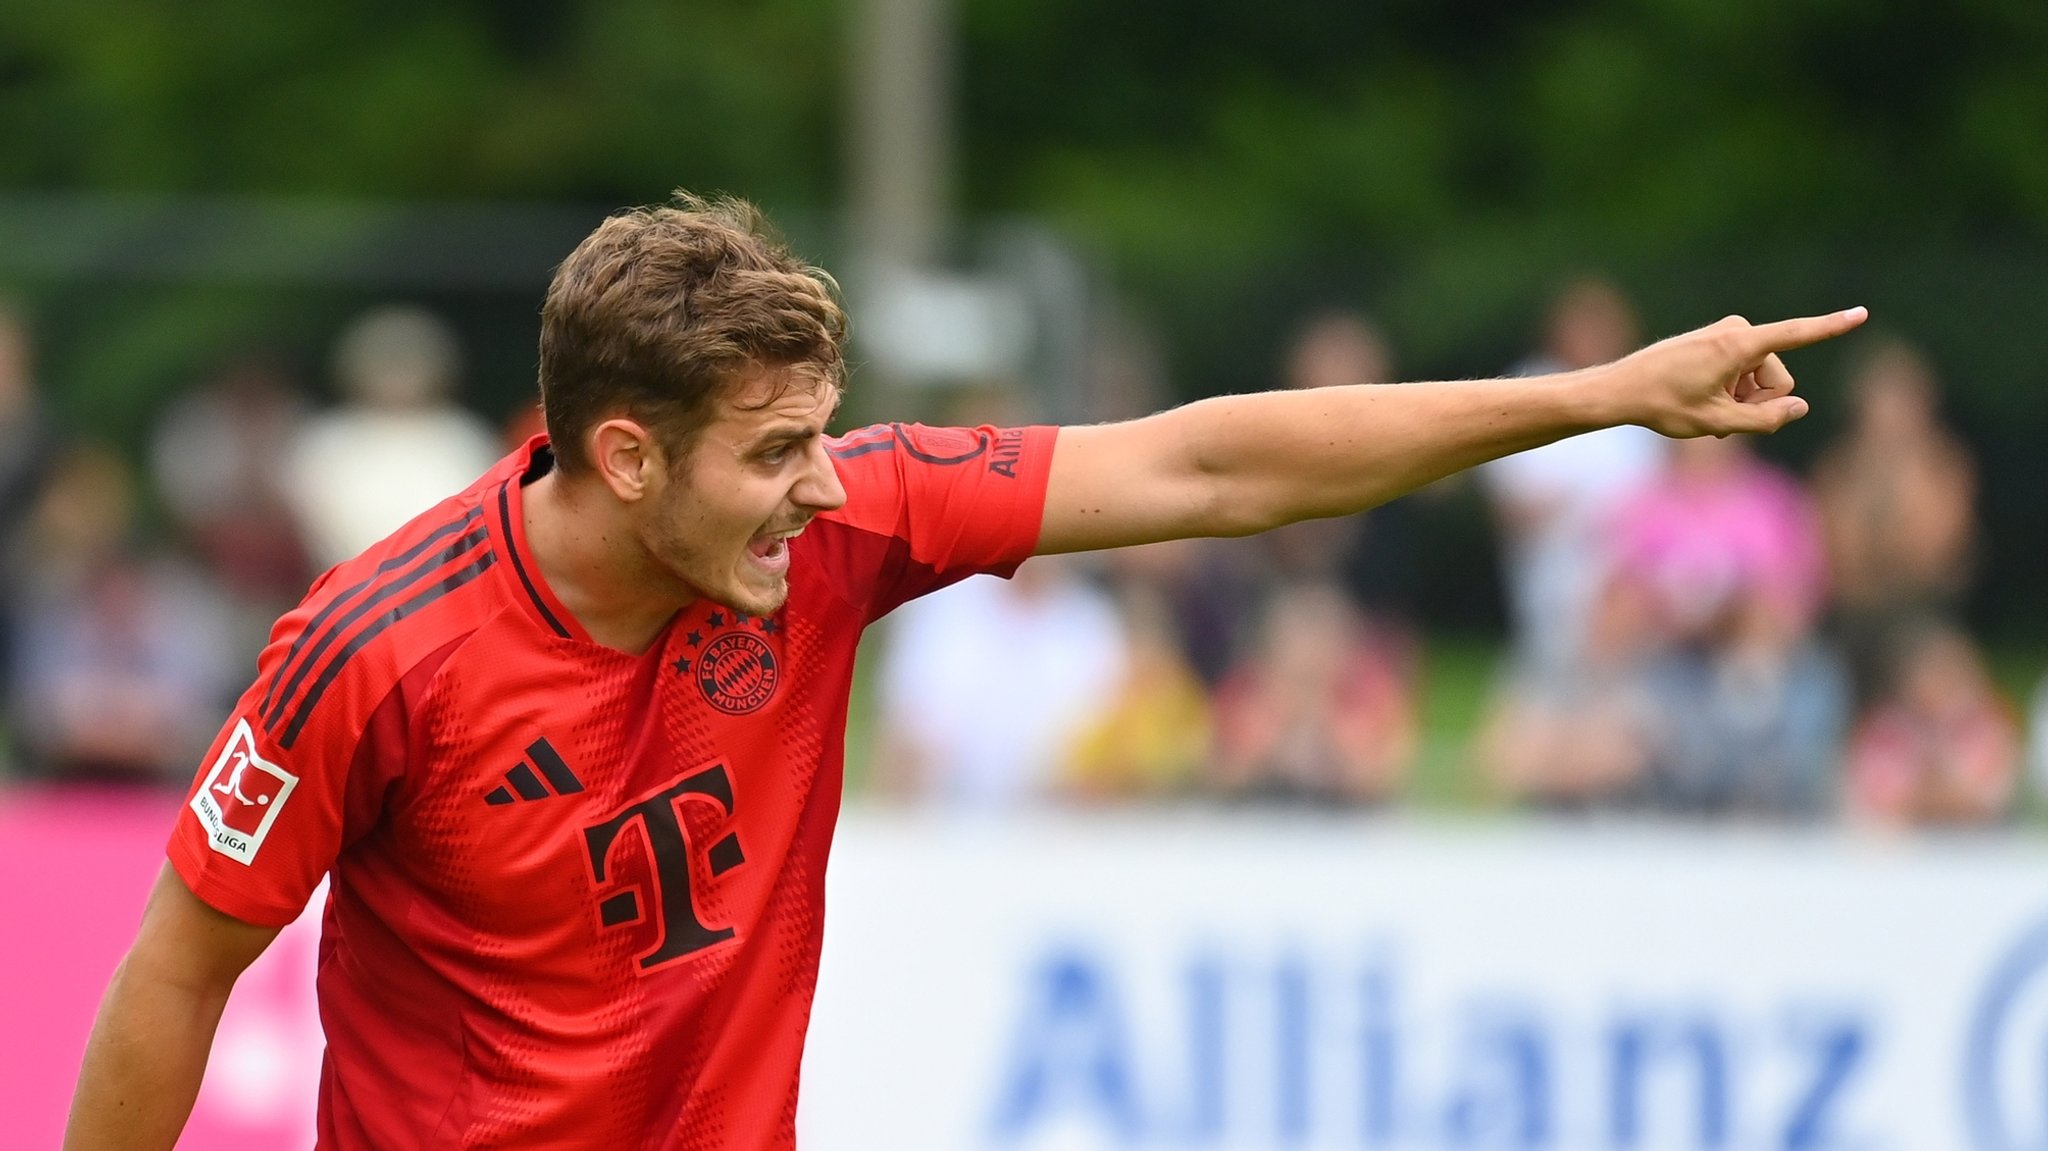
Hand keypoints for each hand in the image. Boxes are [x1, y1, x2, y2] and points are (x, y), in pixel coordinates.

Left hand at [1614, 307, 1867, 437]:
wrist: (1620, 390)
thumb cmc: (1663, 406)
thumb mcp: (1717, 424)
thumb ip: (1765, 420)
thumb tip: (1800, 406)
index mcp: (1738, 345)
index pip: (1796, 335)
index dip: (1831, 326)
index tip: (1862, 313)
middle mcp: (1736, 332)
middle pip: (1777, 379)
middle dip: (1758, 403)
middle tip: (1720, 419)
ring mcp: (1726, 335)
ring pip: (1760, 380)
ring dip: (1742, 401)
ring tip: (1707, 412)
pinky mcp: (1718, 342)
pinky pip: (1743, 374)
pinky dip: (1731, 393)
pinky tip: (1705, 404)